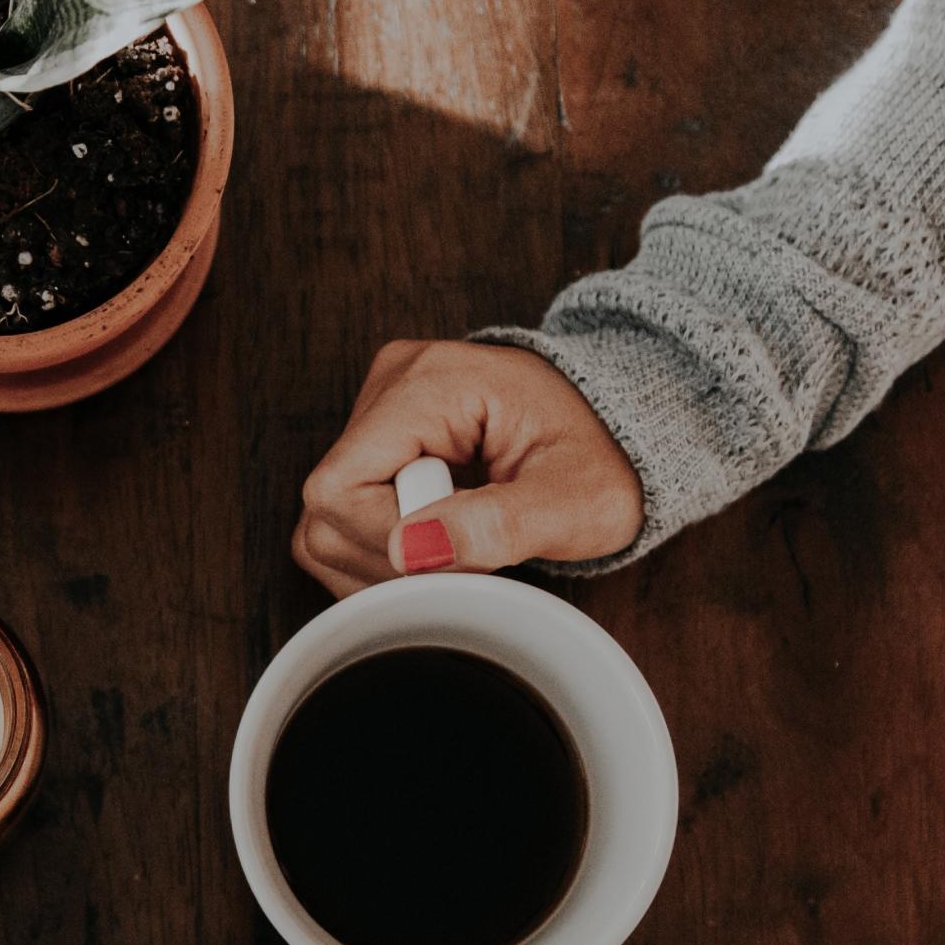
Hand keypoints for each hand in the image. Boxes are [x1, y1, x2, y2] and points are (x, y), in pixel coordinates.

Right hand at [292, 340, 641, 595]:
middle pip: (327, 511)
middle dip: (395, 559)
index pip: (341, 489)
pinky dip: (389, 551)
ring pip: (326, 524)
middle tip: (471, 552)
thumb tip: (411, 549)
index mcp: (430, 382)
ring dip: (391, 562)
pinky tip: (442, 539)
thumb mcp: (576, 501)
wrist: (618, 431)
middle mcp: (390, 384)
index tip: (463, 554)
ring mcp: (377, 409)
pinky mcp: (377, 441)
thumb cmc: (604, 459)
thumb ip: (501, 524)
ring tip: (461, 544)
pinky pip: (342, 521)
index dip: (391, 545)